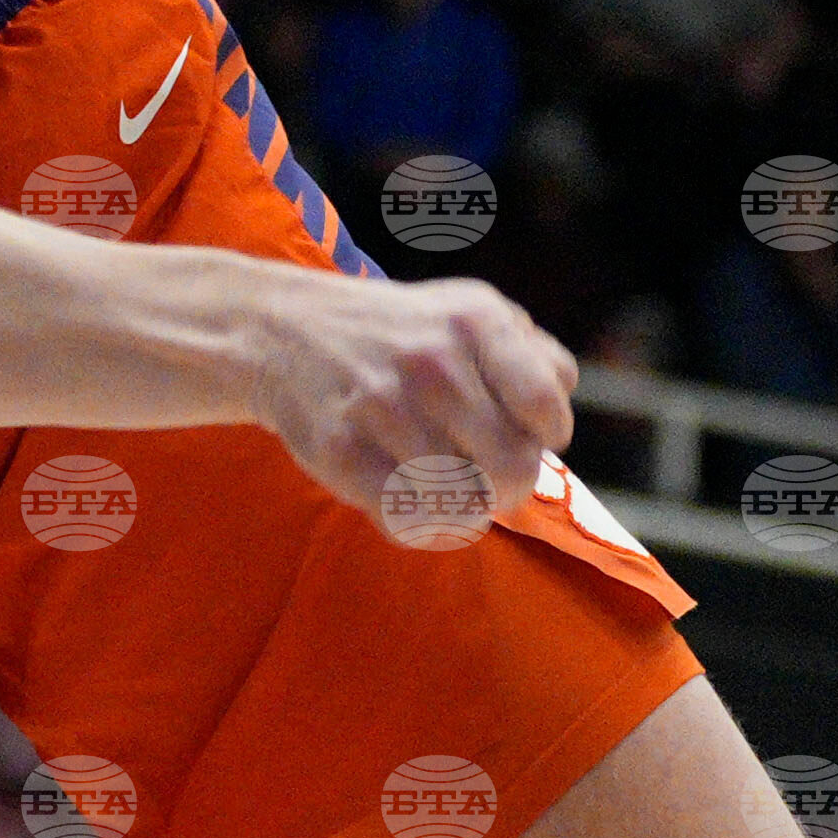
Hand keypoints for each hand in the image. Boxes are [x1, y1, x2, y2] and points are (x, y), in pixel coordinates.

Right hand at [251, 270, 574, 534]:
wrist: (281, 329)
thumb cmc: (398, 333)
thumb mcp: (470, 311)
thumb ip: (533, 357)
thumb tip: (556, 423)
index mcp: (474, 319)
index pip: (548, 410)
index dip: (541, 434)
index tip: (516, 428)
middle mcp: (432, 360)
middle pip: (514, 469)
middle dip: (505, 483)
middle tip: (478, 470)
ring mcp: (382, 405)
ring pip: (466, 506)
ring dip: (460, 507)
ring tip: (440, 481)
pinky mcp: (341, 450)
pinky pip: (410, 524)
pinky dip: (418, 525)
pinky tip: (407, 497)